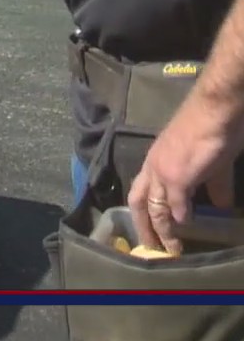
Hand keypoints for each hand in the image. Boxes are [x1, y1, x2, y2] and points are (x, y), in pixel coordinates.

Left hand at [128, 88, 241, 255]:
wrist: (215, 108)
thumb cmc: (211, 128)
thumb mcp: (208, 161)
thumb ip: (212, 185)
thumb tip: (220, 206)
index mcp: (155, 162)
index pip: (141, 193)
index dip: (143, 215)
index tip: (149, 235)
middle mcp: (152, 167)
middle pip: (139, 203)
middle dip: (144, 228)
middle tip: (151, 250)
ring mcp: (163, 172)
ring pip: (154, 208)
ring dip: (162, 231)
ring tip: (171, 249)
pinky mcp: (178, 176)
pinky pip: (175, 204)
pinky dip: (179, 219)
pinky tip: (187, 228)